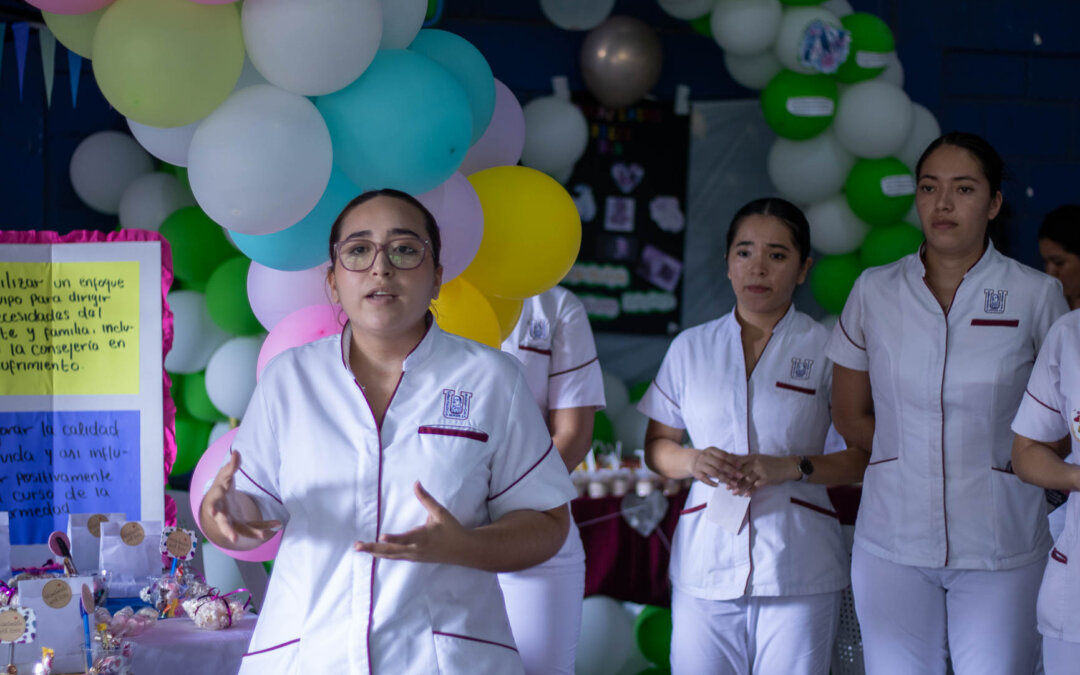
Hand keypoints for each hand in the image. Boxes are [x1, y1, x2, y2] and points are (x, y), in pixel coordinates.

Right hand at [201, 450, 280, 546]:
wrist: (216, 505)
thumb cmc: (221, 487)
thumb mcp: (224, 476)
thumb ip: (231, 466)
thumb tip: (237, 452)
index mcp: (217, 501)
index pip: (214, 503)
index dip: (213, 508)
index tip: (213, 512)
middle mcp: (222, 515)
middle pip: (223, 524)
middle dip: (228, 530)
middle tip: (233, 538)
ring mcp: (232, 523)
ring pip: (239, 530)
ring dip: (251, 533)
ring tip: (263, 535)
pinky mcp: (241, 526)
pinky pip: (253, 528)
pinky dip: (264, 527)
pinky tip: (277, 524)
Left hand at [354, 482, 469, 564]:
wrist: (463, 550)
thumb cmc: (452, 530)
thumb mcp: (440, 512)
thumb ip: (426, 499)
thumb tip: (416, 483)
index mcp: (423, 537)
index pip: (406, 539)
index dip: (394, 538)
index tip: (381, 536)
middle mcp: (416, 549)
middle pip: (391, 550)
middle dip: (373, 548)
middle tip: (358, 546)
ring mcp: (414, 556)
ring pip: (391, 555)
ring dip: (375, 552)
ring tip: (360, 548)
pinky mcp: (414, 558)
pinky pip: (395, 557)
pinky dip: (383, 554)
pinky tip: (374, 552)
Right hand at [690, 447, 739, 486]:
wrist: (692, 460)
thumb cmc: (709, 458)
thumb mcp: (715, 454)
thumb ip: (726, 458)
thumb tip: (740, 463)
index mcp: (711, 450)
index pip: (723, 455)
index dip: (732, 460)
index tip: (740, 466)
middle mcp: (704, 456)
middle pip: (720, 464)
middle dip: (731, 470)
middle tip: (740, 476)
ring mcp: (699, 465)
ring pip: (714, 472)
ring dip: (725, 479)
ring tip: (733, 484)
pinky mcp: (696, 473)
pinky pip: (705, 479)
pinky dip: (711, 482)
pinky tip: (718, 485)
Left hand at [725, 454, 800, 495]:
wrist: (786, 466)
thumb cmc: (770, 462)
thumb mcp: (758, 457)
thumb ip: (745, 458)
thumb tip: (730, 456)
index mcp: (752, 457)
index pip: (738, 462)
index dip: (729, 468)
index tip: (722, 474)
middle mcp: (755, 463)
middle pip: (741, 472)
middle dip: (733, 479)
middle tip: (725, 486)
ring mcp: (761, 471)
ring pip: (747, 480)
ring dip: (740, 487)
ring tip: (733, 492)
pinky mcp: (766, 479)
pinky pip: (756, 486)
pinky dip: (750, 491)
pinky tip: (745, 495)